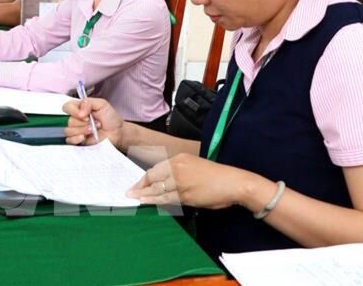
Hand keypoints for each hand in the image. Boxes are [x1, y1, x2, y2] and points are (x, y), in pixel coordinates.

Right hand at [63, 97, 123, 146]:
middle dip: (82, 123)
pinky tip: (84, 137)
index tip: (85, 115)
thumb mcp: (102, 104)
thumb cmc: (110, 118)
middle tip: (96, 123)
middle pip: (68, 121)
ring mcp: (76, 130)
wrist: (118, 132)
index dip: (73, 111)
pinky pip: (69, 140)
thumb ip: (88, 103)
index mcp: (79, 108)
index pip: (67, 107)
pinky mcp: (78, 141)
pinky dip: (75, 139)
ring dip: (82, 130)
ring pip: (69, 131)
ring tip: (93, 130)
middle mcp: (76, 119)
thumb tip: (79, 112)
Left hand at [127, 153, 262, 209]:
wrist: (233, 182)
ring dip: (144, 195)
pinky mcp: (186, 195)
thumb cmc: (215, 176)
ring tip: (135, 199)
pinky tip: (148, 203)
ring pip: (157, 190)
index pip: (155, 169)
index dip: (144, 178)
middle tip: (129, 193)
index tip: (136, 184)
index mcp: (178, 159)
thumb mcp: (193, 166)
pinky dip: (156, 201)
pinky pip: (167, 199)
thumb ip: (177, 172)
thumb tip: (163, 183)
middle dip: (139, 187)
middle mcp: (177, 168)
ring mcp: (181, 182)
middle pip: (152, 178)